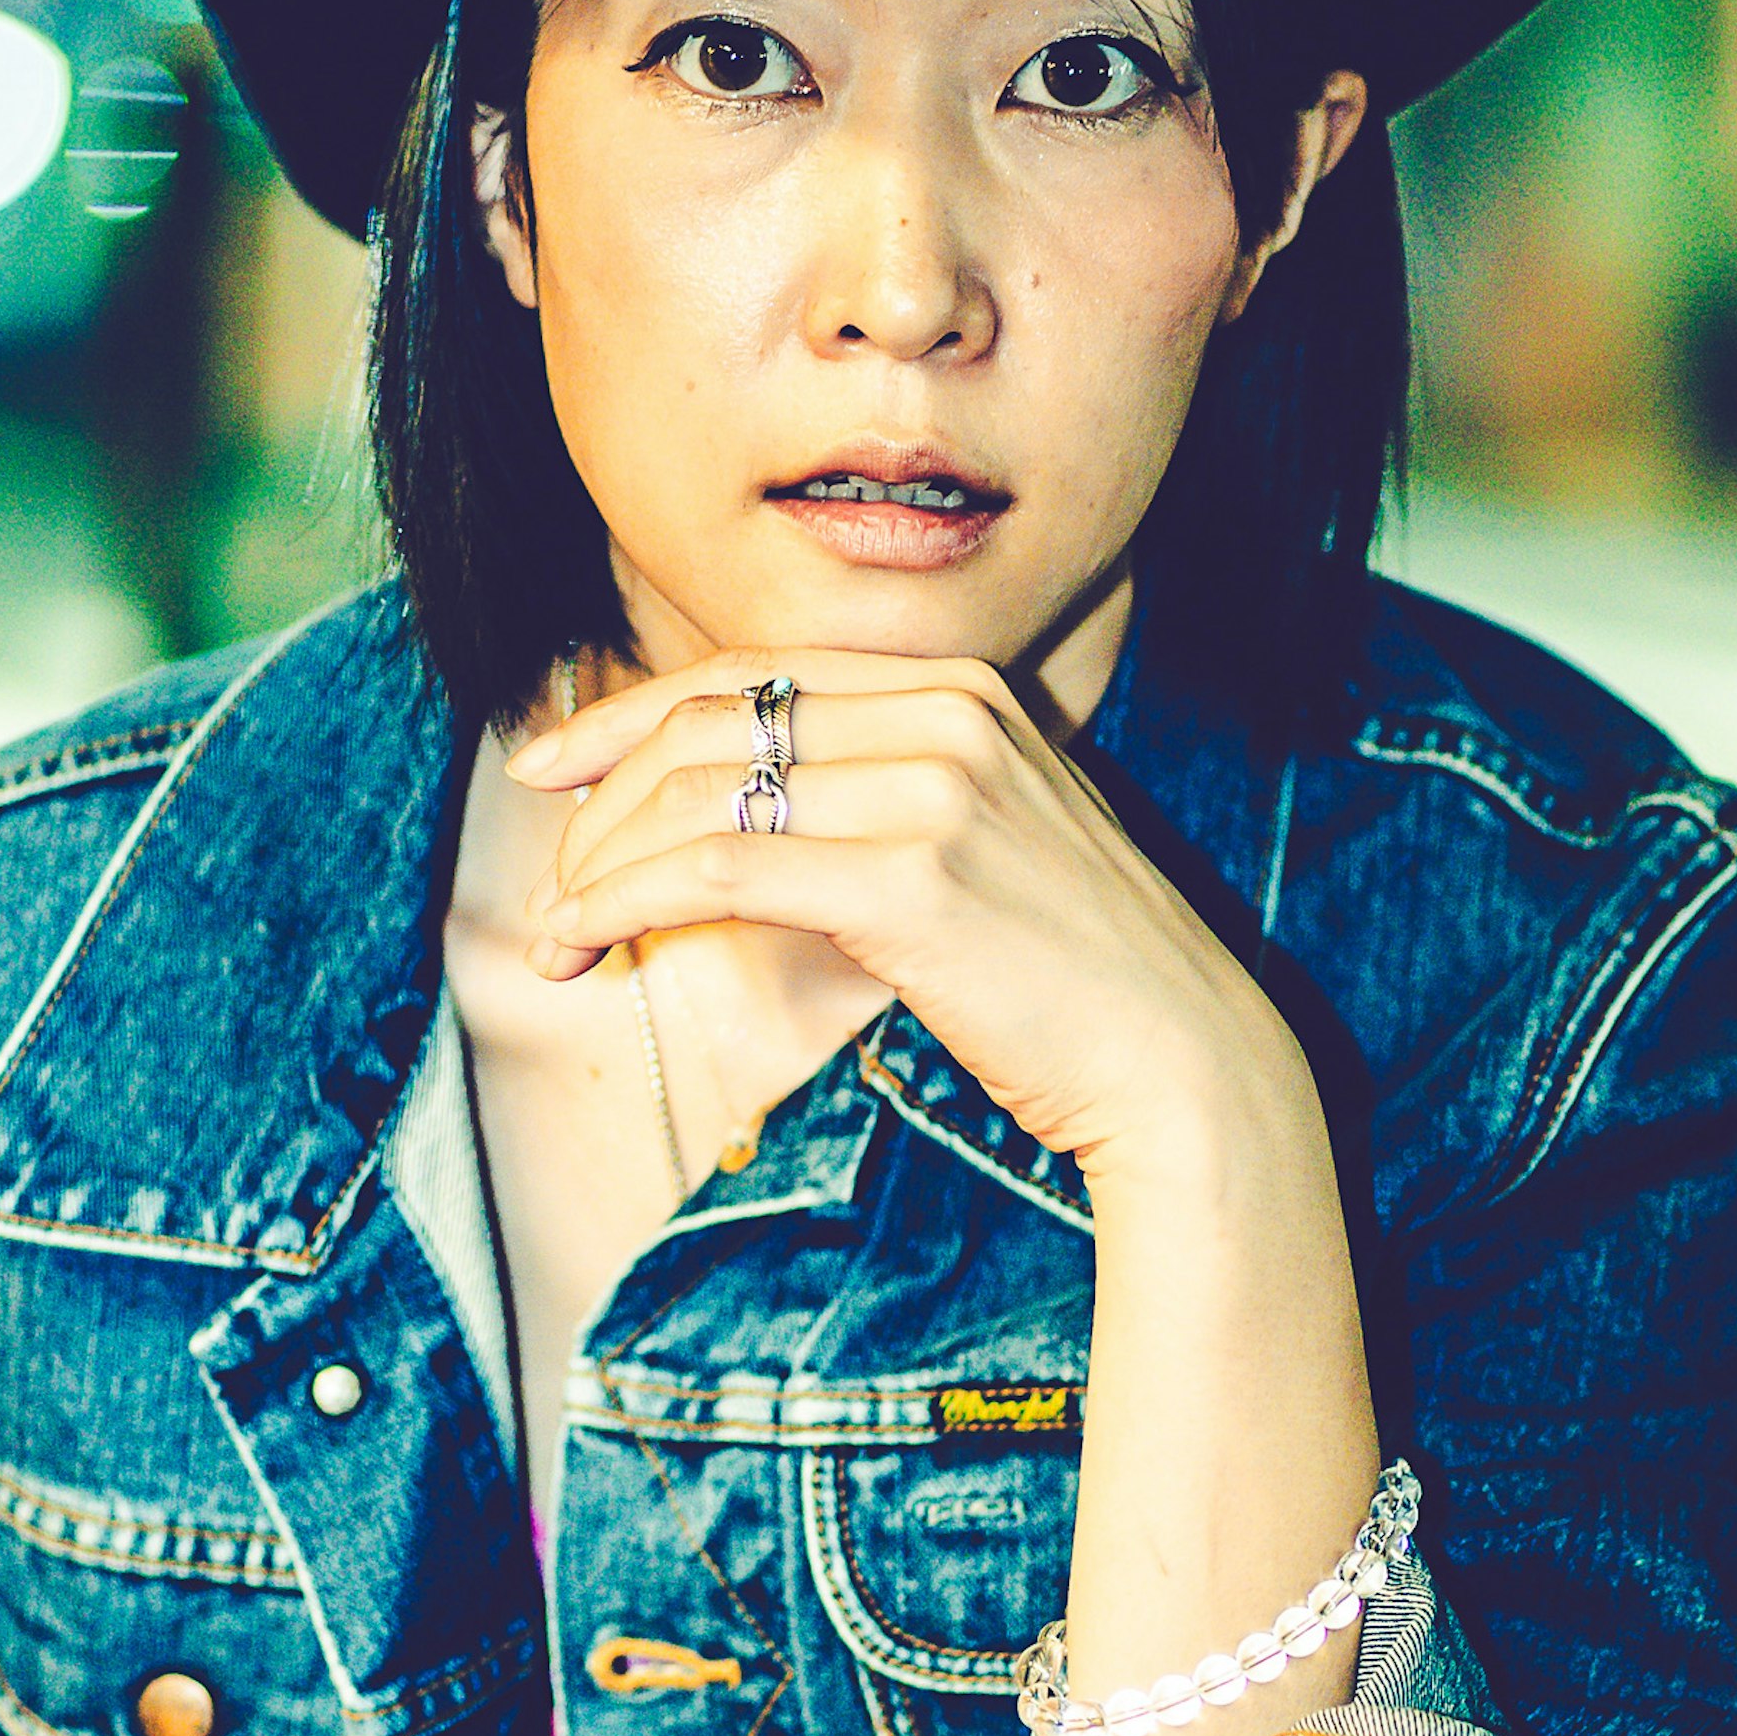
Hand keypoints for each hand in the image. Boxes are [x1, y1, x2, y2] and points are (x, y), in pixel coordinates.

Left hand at [510, 644, 1310, 1191]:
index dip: (629, 715)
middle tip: (551, 884)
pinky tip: (591, 939)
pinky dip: (631, 899)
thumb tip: (732, 824)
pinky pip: (722, 867)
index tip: (551, 768)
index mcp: (961, 688)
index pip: (752, 674)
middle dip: (599, 800)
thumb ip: (881, 802)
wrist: (1185, 1061)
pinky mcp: (910, 877)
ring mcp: (931, 787)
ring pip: (701, 791)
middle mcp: (944, 713)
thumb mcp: (983, 846)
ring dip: (602, 865)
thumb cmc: (1076, 980)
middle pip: (710, 722)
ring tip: (559, 939)